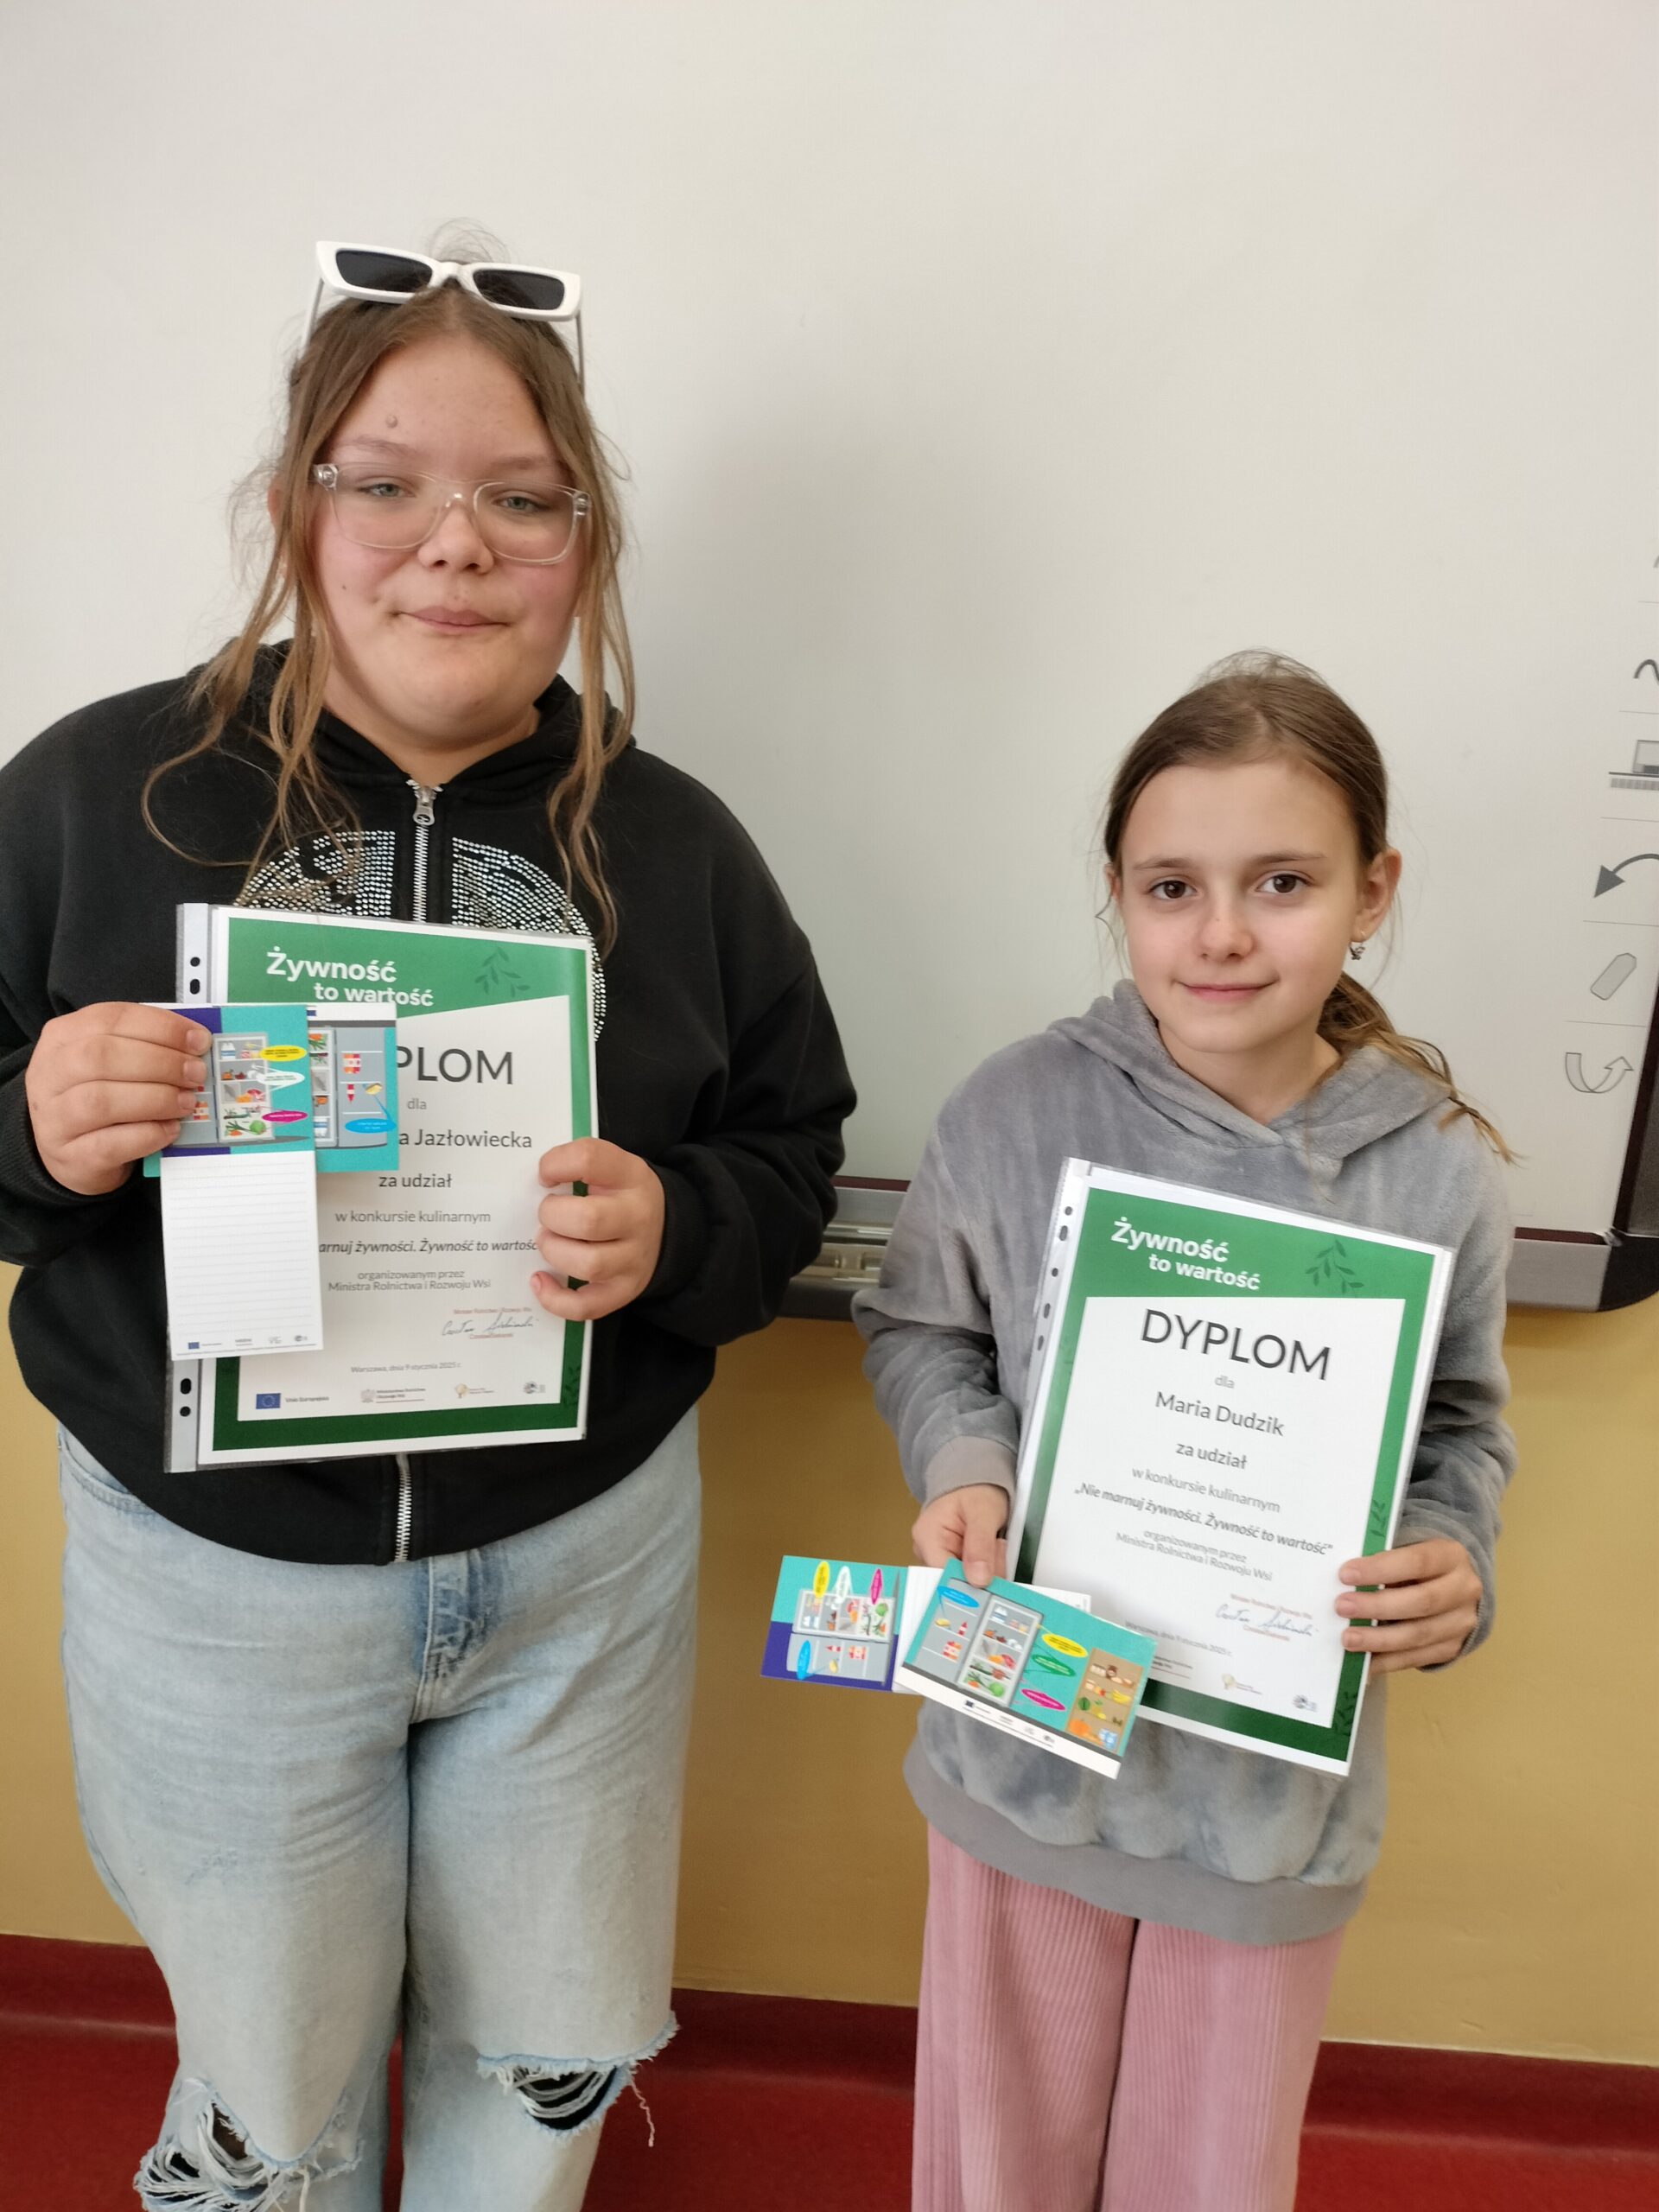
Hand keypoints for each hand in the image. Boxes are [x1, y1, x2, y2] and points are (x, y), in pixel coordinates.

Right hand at [25, 1003, 210, 1195]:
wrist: (71, 1151)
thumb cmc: (99, 1096)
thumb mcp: (112, 1061)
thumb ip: (145, 1046)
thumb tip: (195, 1043)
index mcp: (63, 1037)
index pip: (110, 1019)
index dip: (161, 1027)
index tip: (198, 1040)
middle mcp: (50, 1074)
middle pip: (102, 1056)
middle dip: (161, 1062)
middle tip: (195, 1074)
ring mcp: (55, 1118)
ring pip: (102, 1100)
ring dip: (156, 1099)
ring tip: (186, 1102)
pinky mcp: (70, 1156)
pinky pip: (110, 1144)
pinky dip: (148, 1134)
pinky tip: (170, 1129)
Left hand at [531, 1138, 665, 1321]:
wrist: (665, 1227)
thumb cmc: (621, 1196)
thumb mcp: (611, 1169)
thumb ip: (577, 1166)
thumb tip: (533, 1184)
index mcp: (630, 1176)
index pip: (590, 1159)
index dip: (556, 1164)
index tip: (545, 1176)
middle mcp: (637, 1217)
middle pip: (588, 1219)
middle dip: (552, 1216)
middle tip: (547, 1215)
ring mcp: (634, 1258)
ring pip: (589, 1264)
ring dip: (554, 1252)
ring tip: (548, 1241)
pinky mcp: (624, 1290)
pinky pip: (586, 1306)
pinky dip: (555, 1298)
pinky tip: (541, 1279)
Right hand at [912, 1483, 1009, 1588]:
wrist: (976, 1482)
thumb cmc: (975, 1490)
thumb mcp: (983, 1512)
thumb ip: (980, 1545)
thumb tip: (978, 1579)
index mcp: (927, 1538)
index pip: (943, 1576)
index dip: (968, 1585)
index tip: (992, 1582)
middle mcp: (928, 1552)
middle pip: (956, 1581)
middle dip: (984, 1572)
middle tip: (997, 1546)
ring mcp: (940, 1558)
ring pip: (968, 1581)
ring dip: (989, 1569)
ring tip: (995, 1542)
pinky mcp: (954, 1562)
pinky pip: (974, 1575)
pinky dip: (988, 1567)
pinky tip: (992, 1550)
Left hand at [1335, 1537, 1481, 1672]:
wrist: (1455, 1588)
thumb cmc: (1418, 1566)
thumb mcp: (1407, 1552)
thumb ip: (1383, 1562)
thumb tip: (1343, 1581)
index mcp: (1450, 1556)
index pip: (1417, 1561)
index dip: (1381, 1569)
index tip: (1345, 1574)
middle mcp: (1464, 1590)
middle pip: (1421, 1601)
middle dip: (1378, 1606)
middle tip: (1342, 1607)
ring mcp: (1461, 1623)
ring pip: (1419, 1635)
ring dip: (1379, 1639)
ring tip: (1348, 1638)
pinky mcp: (1452, 1648)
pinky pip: (1417, 1658)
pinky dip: (1387, 1661)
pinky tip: (1363, 1661)